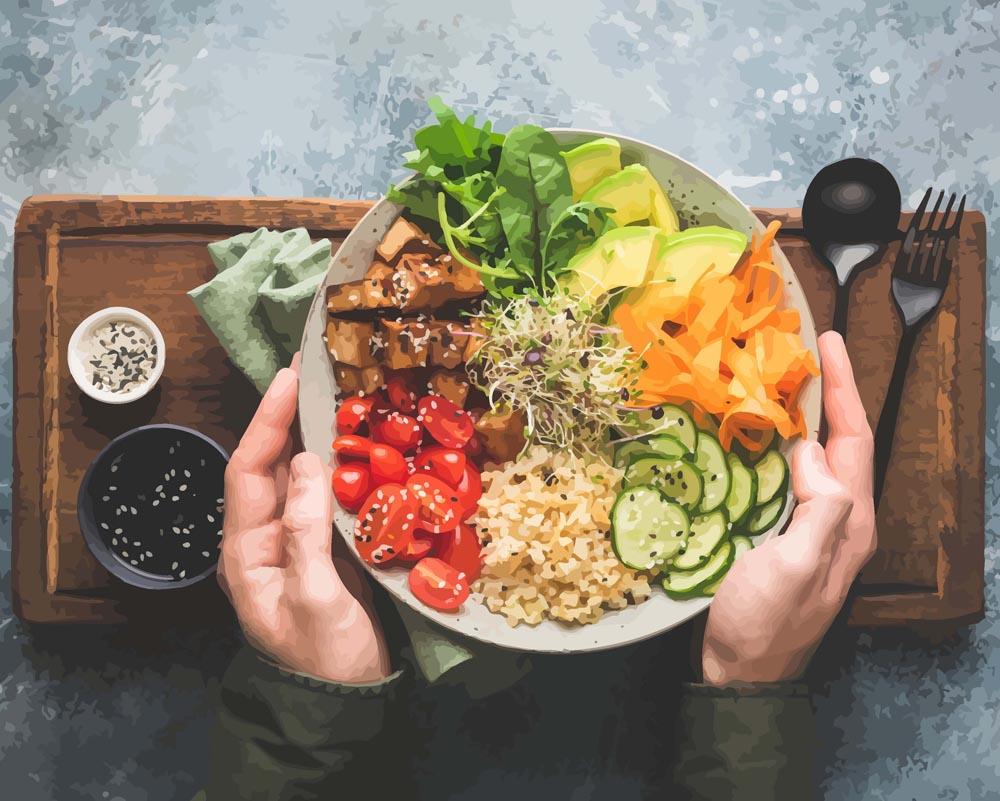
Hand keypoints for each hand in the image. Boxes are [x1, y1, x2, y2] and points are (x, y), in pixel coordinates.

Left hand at [219, 359, 390, 683]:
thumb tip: (308, 461)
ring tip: (344, 397)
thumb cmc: (326, 659)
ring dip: (321, 437)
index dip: (265, 421)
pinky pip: (332, 496)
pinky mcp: (328, 548)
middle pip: (273, 465)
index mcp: (246, 551)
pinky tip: (368, 445)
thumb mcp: (314, 599)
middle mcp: (266, 538)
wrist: (349, 701)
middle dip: (291, 417)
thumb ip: (306, 532)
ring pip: (304, 477)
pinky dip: (347, 467)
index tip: (288, 379)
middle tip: (318, 372)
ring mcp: (298, 542)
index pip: (246, 470)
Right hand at [701, 332, 875, 684]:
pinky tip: (760, 432)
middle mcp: (839, 520)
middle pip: (844, 442)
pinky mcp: (784, 534)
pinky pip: (792, 475)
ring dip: (808, 413)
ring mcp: (812, 528)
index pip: (855, 440)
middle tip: (806, 349)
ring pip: (819, 455)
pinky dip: (782, 442)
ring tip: (785, 377)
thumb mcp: (795, 570)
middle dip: (831, 391)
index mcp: (850, 523)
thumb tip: (813, 450)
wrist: (739, 674)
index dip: (843, 388)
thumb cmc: (763, 626)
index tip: (828, 342)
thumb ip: (819, 510)